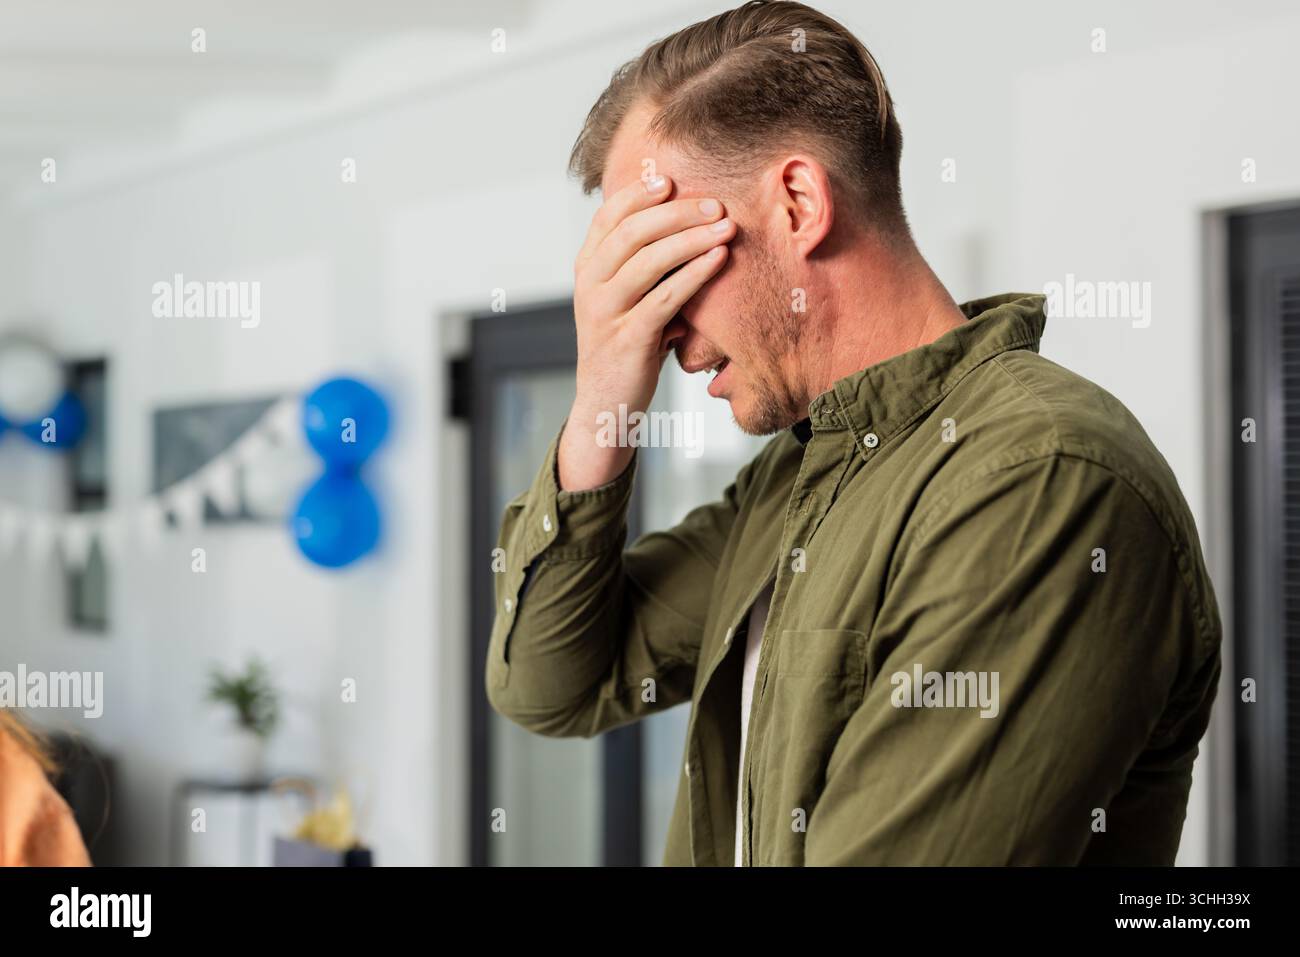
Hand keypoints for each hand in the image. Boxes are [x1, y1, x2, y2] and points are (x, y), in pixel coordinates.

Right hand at [559, 174, 734, 489]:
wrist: (607, 405)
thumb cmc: (628, 345)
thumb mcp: (627, 299)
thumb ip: (643, 264)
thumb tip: (686, 221)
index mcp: (587, 269)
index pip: (609, 217)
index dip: (639, 194)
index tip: (673, 181)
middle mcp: (590, 285)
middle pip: (632, 231)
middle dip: (677, 212)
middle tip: (715, 203)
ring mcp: (606, 312)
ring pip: (649, 260)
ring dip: (692, 238)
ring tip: (726, 226)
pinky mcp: (628, 338)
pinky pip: (665, 296)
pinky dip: (695, 274)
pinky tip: (719, 259)